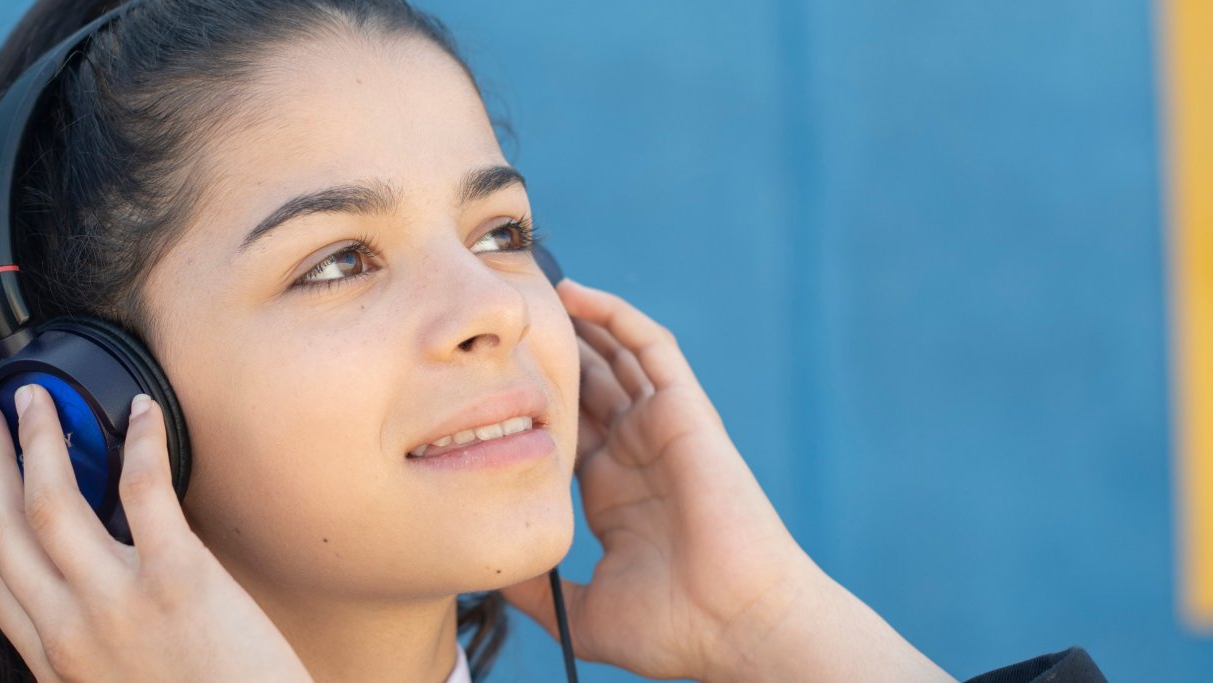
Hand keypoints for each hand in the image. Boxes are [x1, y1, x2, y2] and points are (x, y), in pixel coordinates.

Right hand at [0, 387, 311, 682]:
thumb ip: (95, 655)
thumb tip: (92, 604)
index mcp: (57, 663)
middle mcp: (71, 633)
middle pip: (4, 527)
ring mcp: (119, 605)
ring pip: (52, 500)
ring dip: (36, 437)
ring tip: (36, 395)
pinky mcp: (179, 580)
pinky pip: (142, 490)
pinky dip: (139, 440)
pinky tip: (142, 409)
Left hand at [500, 279, 950, 682]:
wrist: (737, 626)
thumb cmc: (674, 628)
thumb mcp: (581, 611)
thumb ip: (535, 588)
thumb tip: (486, 576)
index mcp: (612, 494)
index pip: (562, 430)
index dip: (525, 403)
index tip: (476, 383)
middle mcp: (635, 455)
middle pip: (586, 386)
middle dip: (548, 353)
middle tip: (498, 323)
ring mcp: (661, 431)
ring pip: (615, 358)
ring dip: (578, 323)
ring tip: (531, 290)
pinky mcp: (686, 413)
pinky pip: (651, 348)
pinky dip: (617, 317)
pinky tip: (577, 294)